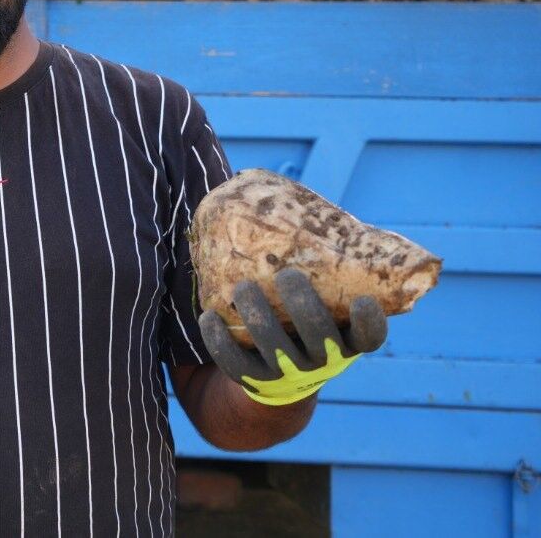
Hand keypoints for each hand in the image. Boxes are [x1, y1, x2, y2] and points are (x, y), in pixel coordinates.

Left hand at [199, 269, 386, 406]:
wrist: (278, 375)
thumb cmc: (300, 316)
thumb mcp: (320, 300)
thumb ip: (316, 266)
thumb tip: (278, 196)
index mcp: (346, 338)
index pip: (370, 336)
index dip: (370, 322)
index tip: (365, 300)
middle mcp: (323, 359)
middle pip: (320, 338)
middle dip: (304, 306)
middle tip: (288, 276)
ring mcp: (290, 373)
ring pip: (276, 350)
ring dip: (259, 317)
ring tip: (244, 288)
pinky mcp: (256, 380)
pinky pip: (236, 365)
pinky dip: (219, 341)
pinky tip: (207, 317)